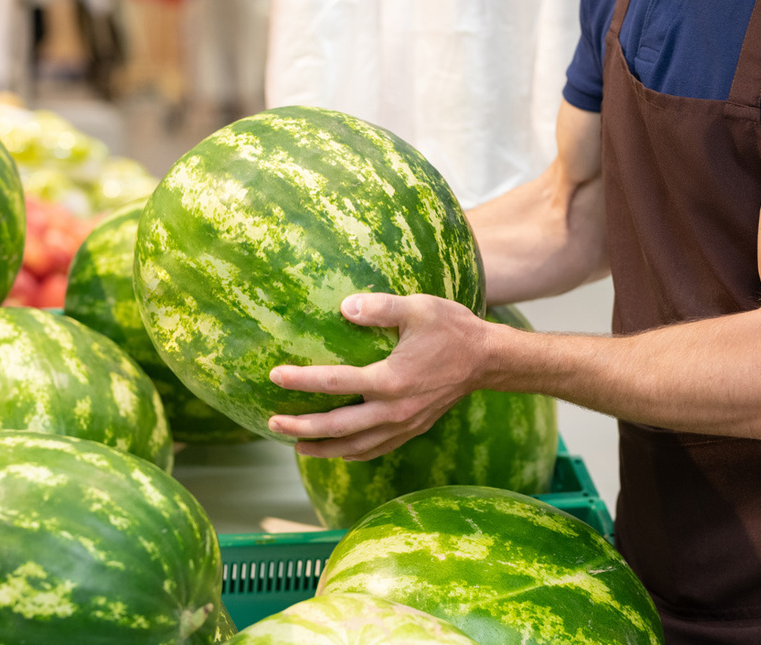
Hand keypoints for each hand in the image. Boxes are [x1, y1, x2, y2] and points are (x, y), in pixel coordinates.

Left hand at [268, 293, 490, 460]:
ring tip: (296, 446)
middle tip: (272, 424)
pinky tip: (338, 450)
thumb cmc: (452, 328)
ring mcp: (404, 424)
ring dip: (323, 449)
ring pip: (355, 447)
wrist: (488, 360)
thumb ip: (379, 307)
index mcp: (390, 380)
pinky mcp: (413, 429)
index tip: (275, 377)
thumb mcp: (418, 307)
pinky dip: (352, 453)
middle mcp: (394, 410)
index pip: (334, 383)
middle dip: (301, 428)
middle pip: (337, 427)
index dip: (301, 381)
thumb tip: (343, 307)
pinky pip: (376, 449)